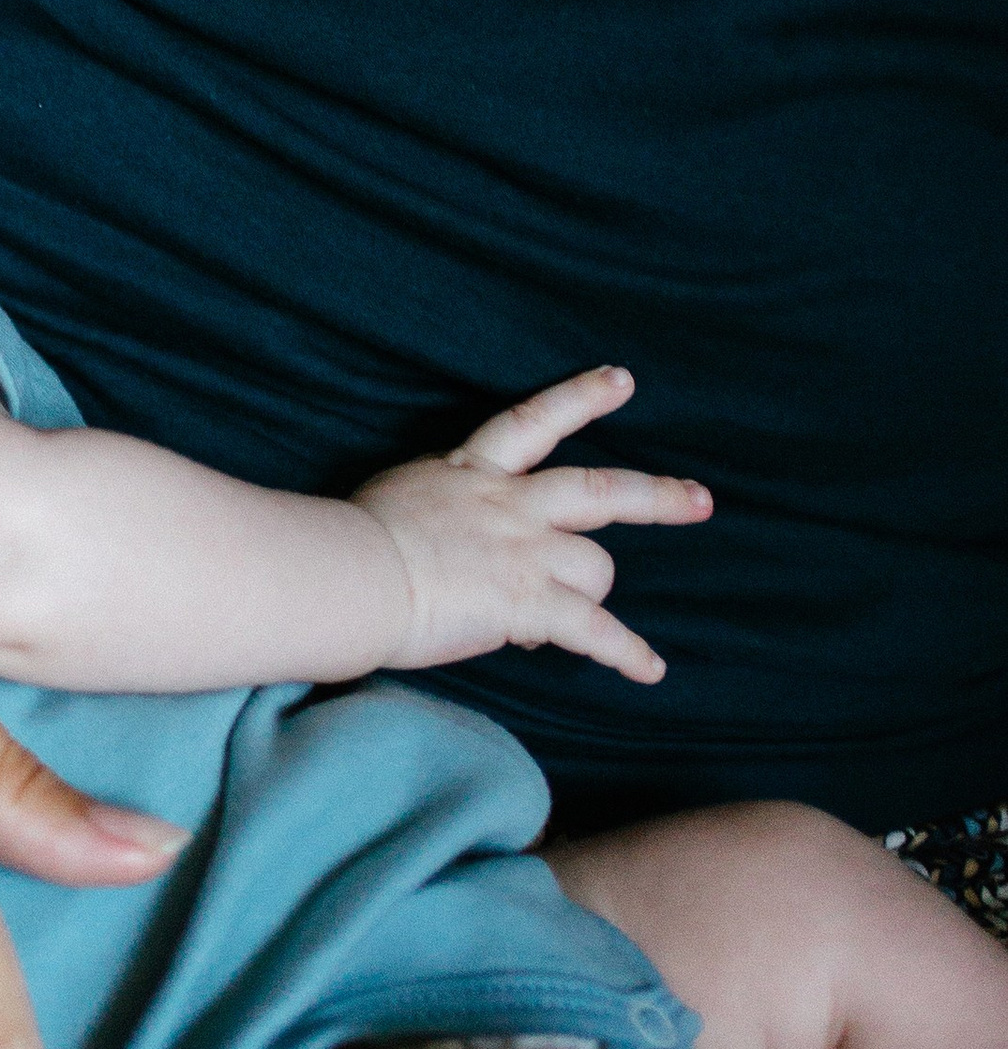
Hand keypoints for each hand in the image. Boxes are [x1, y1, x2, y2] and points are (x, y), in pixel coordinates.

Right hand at [353, 368, 711, 682]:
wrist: (350, 570)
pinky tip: (649, 669)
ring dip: (592, 592)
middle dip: (656, 495)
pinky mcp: (527, 601)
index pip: (532, 421)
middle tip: (700, 498)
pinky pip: (592, 630)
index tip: (622, 379)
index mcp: (471, 472)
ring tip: (579, 616)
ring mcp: (523, 552)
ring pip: (595, 565)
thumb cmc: (349, 539)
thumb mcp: (401, 498)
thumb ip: (441, 508)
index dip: (580, 397)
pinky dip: (625, 652)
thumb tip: (467, 550)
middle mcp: (508, 505)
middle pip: (599, 489)